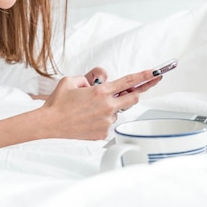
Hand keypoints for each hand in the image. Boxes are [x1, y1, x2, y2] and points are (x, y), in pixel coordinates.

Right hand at [41, 67, 162, 139]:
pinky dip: (102, 119)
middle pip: (133, 98)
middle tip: (129, 90)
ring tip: (90, 109)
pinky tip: (88, 118)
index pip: (129, 82)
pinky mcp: (102, 133)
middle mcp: (107, 107)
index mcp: (101, 92)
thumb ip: (91, 76)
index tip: (156, 73)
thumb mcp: (72, 80)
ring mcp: (106, 121)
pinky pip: (109, 123)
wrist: (50, 123)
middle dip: (135, 93)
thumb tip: (102, 79)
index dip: (145, 77)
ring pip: (118, 111)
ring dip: (111, 107)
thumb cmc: (59, 101)